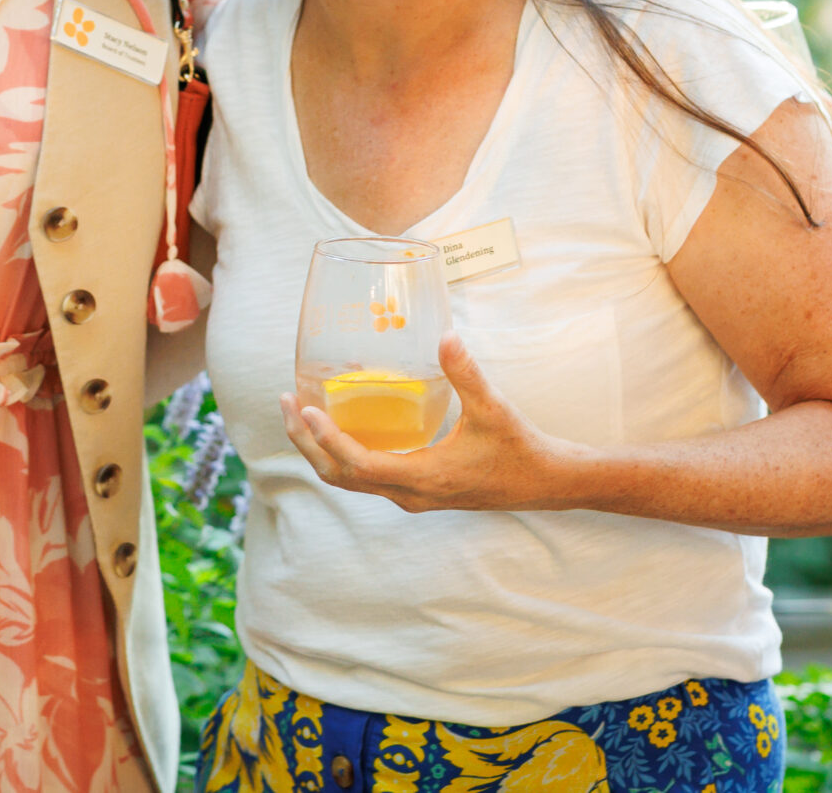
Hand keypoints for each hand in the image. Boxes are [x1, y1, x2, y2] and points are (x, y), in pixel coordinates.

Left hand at [281, 335, 580, 514]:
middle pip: (339, 476)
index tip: (303, 408)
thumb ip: (466, 374)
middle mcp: (409, 494)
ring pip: (349, 480)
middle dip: (306, 443)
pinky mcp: (415, 490)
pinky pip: (365, 476)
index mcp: (423, 478)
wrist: (545, 483)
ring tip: (300, 410)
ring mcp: (410, 496)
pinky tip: (341, 421)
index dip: (327, 439)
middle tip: (286, 402)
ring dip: (320, 449)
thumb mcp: (493, 408)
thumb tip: (445, 334)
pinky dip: (342, 453)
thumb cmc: (519, 448)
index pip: (358, 465)